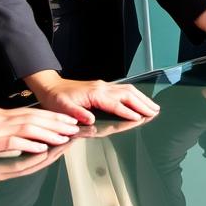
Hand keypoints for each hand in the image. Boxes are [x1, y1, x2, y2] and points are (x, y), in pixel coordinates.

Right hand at [0, 106, 82, 161]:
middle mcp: (0, 118)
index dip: (54, 117)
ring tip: (65, 138)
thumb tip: (27, 135)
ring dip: (49, 133)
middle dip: (58, 123)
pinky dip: (28, 143)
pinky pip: (11, 141)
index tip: (71, 122)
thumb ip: (6, 131)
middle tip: (77, 127)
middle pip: (35, 118)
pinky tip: (41, 147)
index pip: (34, 113)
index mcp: (1, 116)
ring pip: (27, 128)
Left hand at [24, 71, 160, 123]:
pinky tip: (140, 100)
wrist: (51, 86)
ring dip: (142, 98)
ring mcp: (103, 86)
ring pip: (128, 90)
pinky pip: (123, 89)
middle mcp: (102, 88)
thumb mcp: (62, 108)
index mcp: (94, 94)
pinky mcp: (103, 87)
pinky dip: (135, 95)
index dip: (128, 112)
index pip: (116, 104)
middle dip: (142, 104)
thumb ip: (76, 114)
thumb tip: (90, 120)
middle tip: (155, 112)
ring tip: (153, 107)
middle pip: (128, 95)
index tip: (140, 118)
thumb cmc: (56, 99)